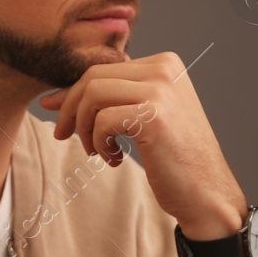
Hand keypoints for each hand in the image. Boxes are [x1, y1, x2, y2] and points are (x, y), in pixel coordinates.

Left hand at [37, 52, 245, 239]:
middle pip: (93, 77)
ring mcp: (161, 91)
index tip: (62, 120)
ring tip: (98, 151)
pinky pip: (102, 121)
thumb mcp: (142, 118)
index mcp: (166, 63)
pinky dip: (98, 143)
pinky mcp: (153, 116)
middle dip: (71, 109)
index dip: (74, 94)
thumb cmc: (174, 158)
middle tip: (65, 137)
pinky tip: (114, 159)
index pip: (104, 69)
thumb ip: (108, 100)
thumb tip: (50, 100)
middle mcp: (165, 69)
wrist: (207, 193)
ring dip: (84, 128)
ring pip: (92, 96)